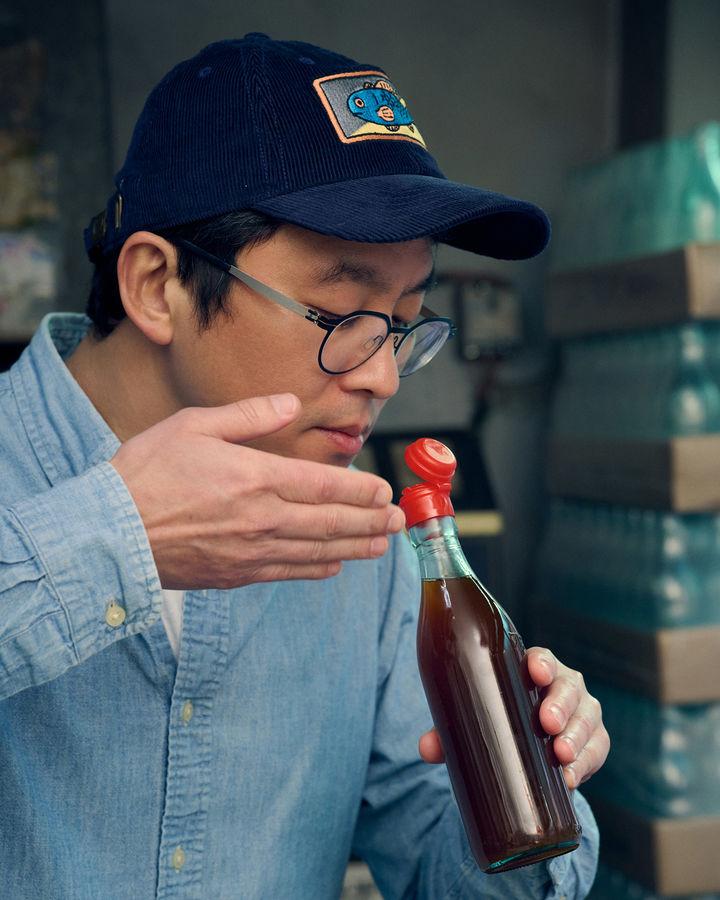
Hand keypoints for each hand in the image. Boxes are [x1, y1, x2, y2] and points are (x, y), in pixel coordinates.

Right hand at [110, 393, 403, 588]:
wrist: (107, 535)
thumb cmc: (145, 474)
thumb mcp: (193, 425)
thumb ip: (247, 415)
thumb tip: (289, 402)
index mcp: (255, 477)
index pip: (324, 485)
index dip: (361, 490)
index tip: (385, 491)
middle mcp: (262, 518)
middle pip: (331, 522)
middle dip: (371, 521)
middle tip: (400, 522)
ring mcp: (251, 552)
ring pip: (318, 552)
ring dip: (356, 548)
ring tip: (383, 546)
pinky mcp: (236, 575)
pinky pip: (289, 573)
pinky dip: (318, 569)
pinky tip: (335, 566)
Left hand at [418, 647, 609, 790]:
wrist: (530, 750)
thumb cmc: (501, 718)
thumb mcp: (477, 719)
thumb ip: (450, 730)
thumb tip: (427, 748)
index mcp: (534, 670)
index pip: (542, 659)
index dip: (541, 663)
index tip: (536, 672)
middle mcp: (563, 685)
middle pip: (568, 687)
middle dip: (560, 704)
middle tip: (547, 723)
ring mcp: (583, 712)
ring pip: (586, 717)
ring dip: (576, 736)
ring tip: (561, 755)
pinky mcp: (594, 741)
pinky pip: (596, 749)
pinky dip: (586, 762)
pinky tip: (571, 777)